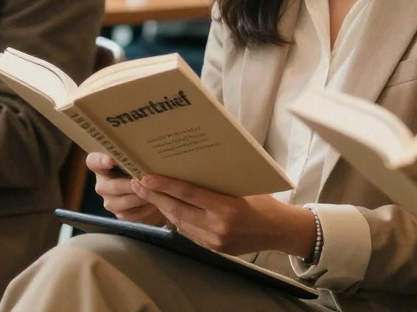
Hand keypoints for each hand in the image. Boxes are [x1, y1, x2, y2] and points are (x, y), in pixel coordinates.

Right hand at [87, 152, 166, 224]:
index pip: (93, 161)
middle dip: (131, 183)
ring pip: (124, 201)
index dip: (100, 161)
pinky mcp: (120, 214)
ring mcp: (109, 201)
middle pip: (113, 186)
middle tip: (145, 179)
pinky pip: (132, 213)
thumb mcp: (134, 159)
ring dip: (140, 195)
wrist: (147, 189)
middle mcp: (102, 185)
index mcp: (100, 166)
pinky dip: (144, 207)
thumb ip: (134, 155)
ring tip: (154, 189)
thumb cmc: (140, 167)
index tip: (111, 160)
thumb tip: (145, 151)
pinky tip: (155, 200)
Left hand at [132, 174, 314, 256]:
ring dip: (162, 207)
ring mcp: (213, 241)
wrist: (279, 231)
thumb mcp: (242, 186)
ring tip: (148, 192)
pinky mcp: (213, 249)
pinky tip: (168, 207)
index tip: (145, 177)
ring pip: (179, 222)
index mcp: (226, 208)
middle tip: (137, 183)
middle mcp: (217, 227)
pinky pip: (189, 231)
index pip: (188, 194)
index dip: (164, 185)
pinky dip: (177, 219)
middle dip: (155, 196)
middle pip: (177, 210)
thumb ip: (217, 183)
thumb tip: (189, 167)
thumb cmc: (263, 201)